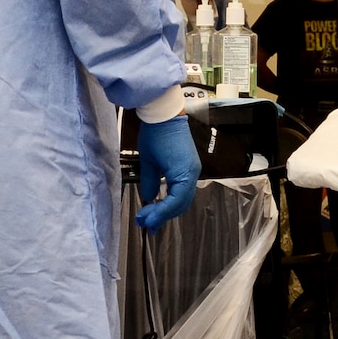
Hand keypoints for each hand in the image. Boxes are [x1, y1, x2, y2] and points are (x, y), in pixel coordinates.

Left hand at [135, 115, 199, 230]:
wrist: (165, 114)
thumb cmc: (156, 133)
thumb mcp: (147, 161)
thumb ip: (149, 182)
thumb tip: (149, 199)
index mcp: (184, 173)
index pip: (174, 202)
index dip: (159, 214)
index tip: (145, 221)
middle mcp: (192, 174)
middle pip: (182, 204)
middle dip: (164, 216)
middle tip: (146, 224)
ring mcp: (192, 170)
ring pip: (184, 198)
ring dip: (168, 209)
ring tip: (152, 218)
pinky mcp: (189, 167)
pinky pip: (183, 189)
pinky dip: (173, 199)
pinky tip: (161, 203)